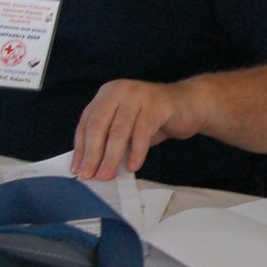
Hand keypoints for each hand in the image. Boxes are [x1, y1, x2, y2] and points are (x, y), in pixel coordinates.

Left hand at [72, 78, 207, 179]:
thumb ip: (109, 140)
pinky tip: (133, 166)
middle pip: (99, 126)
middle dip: (93, 154)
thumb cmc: (153, 118)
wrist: (188, 105)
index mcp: (107, 94)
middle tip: (90, 175)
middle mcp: (120, 90)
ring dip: (111, 157)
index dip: (81, 148)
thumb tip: (91, 166)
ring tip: (108, 175)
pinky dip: (136, 152)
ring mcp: (138, 95)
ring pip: (119, 131)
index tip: (78, 169)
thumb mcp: (126, 127)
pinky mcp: (157, 105)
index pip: (86, 123)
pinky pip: (142, 132)